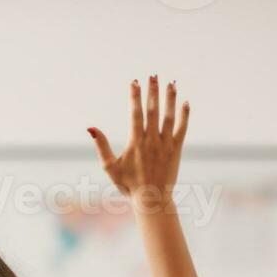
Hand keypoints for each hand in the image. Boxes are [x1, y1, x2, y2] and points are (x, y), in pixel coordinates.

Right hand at [89, 75, 189, 214]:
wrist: (152, 200)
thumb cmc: (129, 185)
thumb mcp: (110, 168)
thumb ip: (102, 146)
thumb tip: (91, 128)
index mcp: (135, 143)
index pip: (135, 114)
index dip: (135, 97)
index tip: (134, 82)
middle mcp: (151, 141)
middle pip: (153, 111)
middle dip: (152, 92)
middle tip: (153, 76)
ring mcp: (165, 145)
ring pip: (169, 117)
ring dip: (170, 99)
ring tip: (170, 84)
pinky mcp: (176, 150)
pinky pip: (182, 129)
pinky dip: (184, 116)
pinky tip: (185, 103)